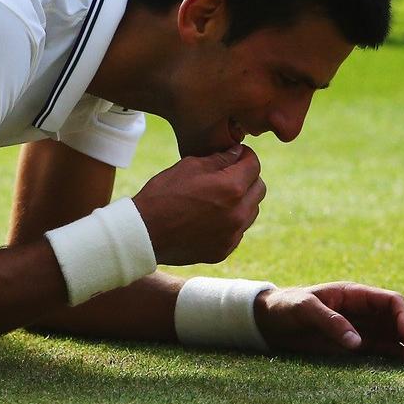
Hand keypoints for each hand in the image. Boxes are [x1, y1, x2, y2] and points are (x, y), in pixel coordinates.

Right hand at [132, 145, 264, 264]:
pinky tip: (208, 218)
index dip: (245, 156)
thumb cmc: (163, 195)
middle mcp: (238, 213)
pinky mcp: (224, 250)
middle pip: (259, 189)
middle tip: (227, 175)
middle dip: (247, 178)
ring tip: (217, 198)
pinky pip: (237, 231)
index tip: (235, 155)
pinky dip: (230, 222)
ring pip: (251, 211)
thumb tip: (237, 153)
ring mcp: (233, 235)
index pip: (254, 165)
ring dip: (241, 201)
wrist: (144, 233)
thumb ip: (219, 159)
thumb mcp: (188, 167)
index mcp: (231, 188)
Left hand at [255, 282, 403, 363]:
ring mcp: (363, 326)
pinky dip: (400, 354)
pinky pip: (386, 347)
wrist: (270, 321)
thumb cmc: (286, 306)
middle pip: (401, 318)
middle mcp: (364, 309)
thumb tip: (357, 342)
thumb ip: (329, 321)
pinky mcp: (358, 343)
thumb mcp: (304, 308)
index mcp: (354, 294)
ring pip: (398, 334)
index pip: (392, 301)